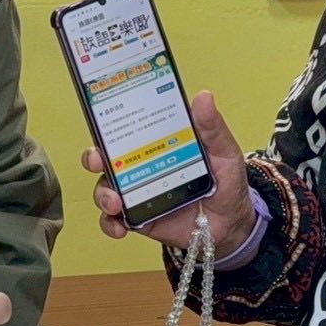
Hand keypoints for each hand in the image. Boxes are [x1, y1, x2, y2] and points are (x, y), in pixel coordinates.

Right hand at [82, 90, 256, 253]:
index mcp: (158, 143)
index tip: (102, 119)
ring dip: (103, 194)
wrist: (231, 226)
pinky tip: (120, 227)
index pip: (127, 128)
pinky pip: (113, 220)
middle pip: (106, 157)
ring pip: (105, 188)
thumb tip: (204, 98)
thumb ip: (212, 128)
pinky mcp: (137, 218)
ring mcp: (137, 192)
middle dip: (93, 157)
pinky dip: (111, 224)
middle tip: (98, 161)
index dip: (108, 122)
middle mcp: (141, 165)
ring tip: (115, 203)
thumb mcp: (224, 152)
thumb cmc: (226, 183)